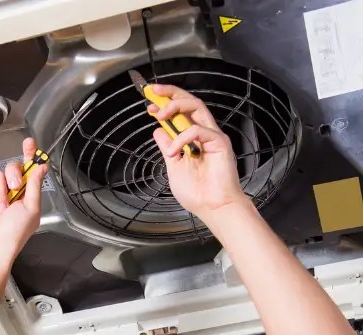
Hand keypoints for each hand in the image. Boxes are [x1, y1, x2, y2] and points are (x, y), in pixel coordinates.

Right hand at [0, 138, 46, 270]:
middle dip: (12, 177)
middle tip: (14, 189)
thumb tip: (40, 168)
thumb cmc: (13, 235)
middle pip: (12, 168)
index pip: (30, 170)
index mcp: (28, 196)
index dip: (29, 155)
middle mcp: (13, 194)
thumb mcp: (31, 209)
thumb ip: (35, 185)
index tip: (29, 143)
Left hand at [148, 85, 248, 218]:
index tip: (149, 104)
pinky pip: (198, 131)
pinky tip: (173, 152)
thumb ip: (167, 148)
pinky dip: (181, 138)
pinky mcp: (219, 143)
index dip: (166, 104)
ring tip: (160, 114)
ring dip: (175, 105)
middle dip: (170, 93)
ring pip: (196, 107)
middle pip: (190, 102)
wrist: (212, 207)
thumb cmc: (197, 193)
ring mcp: (212, 136)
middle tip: (153, 92)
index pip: (181, 113)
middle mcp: (204, 133)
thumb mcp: (173, 167)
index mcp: (193, 138)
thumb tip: (158, 132)